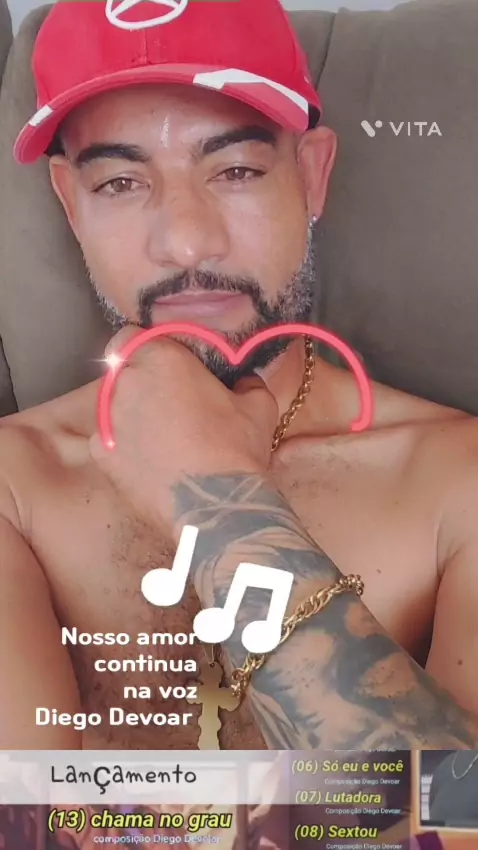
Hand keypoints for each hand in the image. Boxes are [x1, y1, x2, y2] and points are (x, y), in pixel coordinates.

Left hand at [89, 327, 278, 538]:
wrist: (216, 506)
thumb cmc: (237, 448)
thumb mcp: (258, 404)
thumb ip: (245, 381)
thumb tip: (243, 380)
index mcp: (161, 359)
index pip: (130, 334)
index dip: (143, 346)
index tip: (162, 362)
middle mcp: (126, 383)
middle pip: (119, 369)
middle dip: (138, 379)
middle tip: (166, 398)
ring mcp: (108, 421)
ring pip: (111, 405)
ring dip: (130, 411)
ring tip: (160, 433)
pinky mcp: (101, 455)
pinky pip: (106, 439)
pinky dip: (122, 444)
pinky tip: (148, 459)